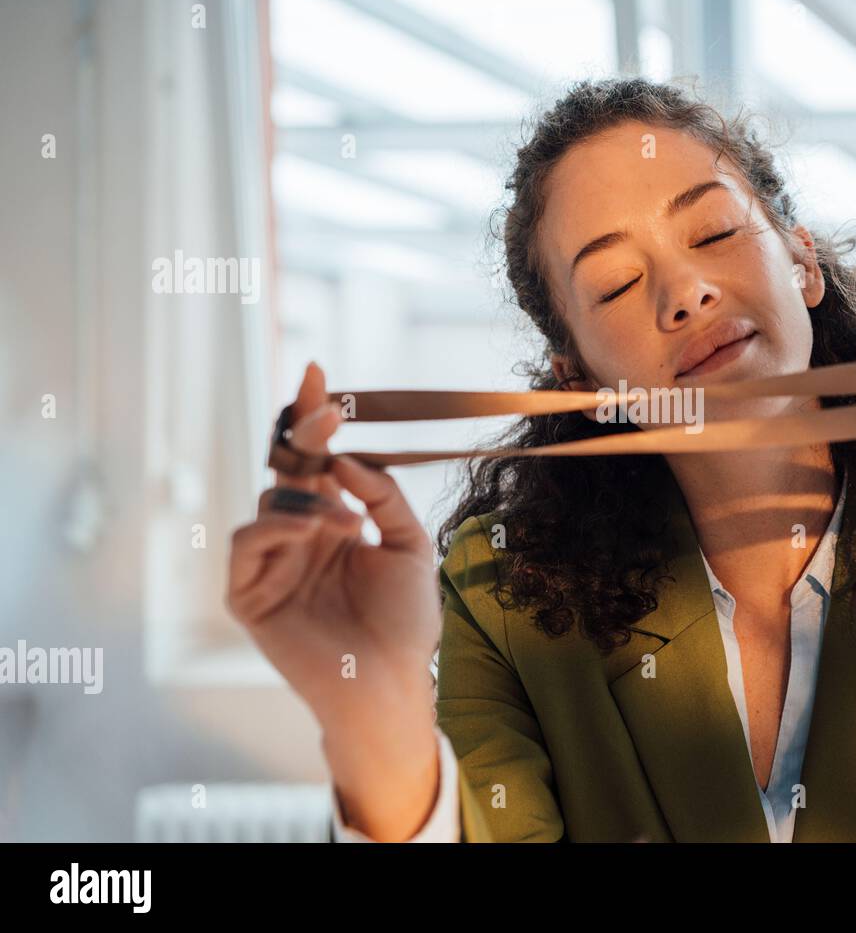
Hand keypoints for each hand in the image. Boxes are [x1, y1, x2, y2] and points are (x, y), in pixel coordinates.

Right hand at [224, 361, 442, 838]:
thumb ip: (382, 496)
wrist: (390, 680)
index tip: (318, 373)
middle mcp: (300, 535)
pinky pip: (249, 539)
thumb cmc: (405, 620)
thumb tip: (344, 457)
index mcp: (335, 522)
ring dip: (307, 495)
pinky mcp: (249, 593)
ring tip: (344, 520)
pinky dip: (278, 525)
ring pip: (270, 497)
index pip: (319, 460)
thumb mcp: (409, 545)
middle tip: (324, 404)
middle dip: (304, 431)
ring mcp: (272, 562)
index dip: (314, 418)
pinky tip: (313, 531)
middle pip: (288, 467)